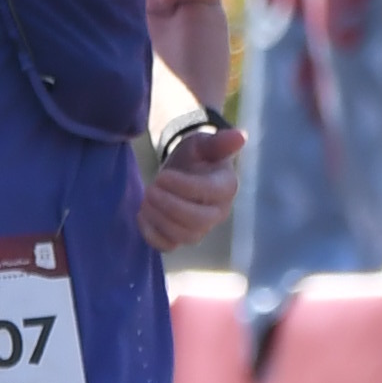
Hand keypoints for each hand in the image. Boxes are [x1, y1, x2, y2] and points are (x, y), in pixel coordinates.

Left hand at [138, 115, 243, 254]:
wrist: (183, 173)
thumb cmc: (195, 157)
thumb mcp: (203, 144)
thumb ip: (218, 142)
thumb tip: (240, 136)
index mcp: (225, 187)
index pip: (209, 193)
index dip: (184, 187)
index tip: (163, 176)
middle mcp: (217, 212)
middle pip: (197, 221)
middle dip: (169, 206)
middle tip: (150, 189)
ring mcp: (200, 229)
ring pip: (183, 236)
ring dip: (159, 219)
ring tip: (145, 198)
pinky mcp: (181, 238)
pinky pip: (168, 246)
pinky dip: (151, 235)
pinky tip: (141, 215)